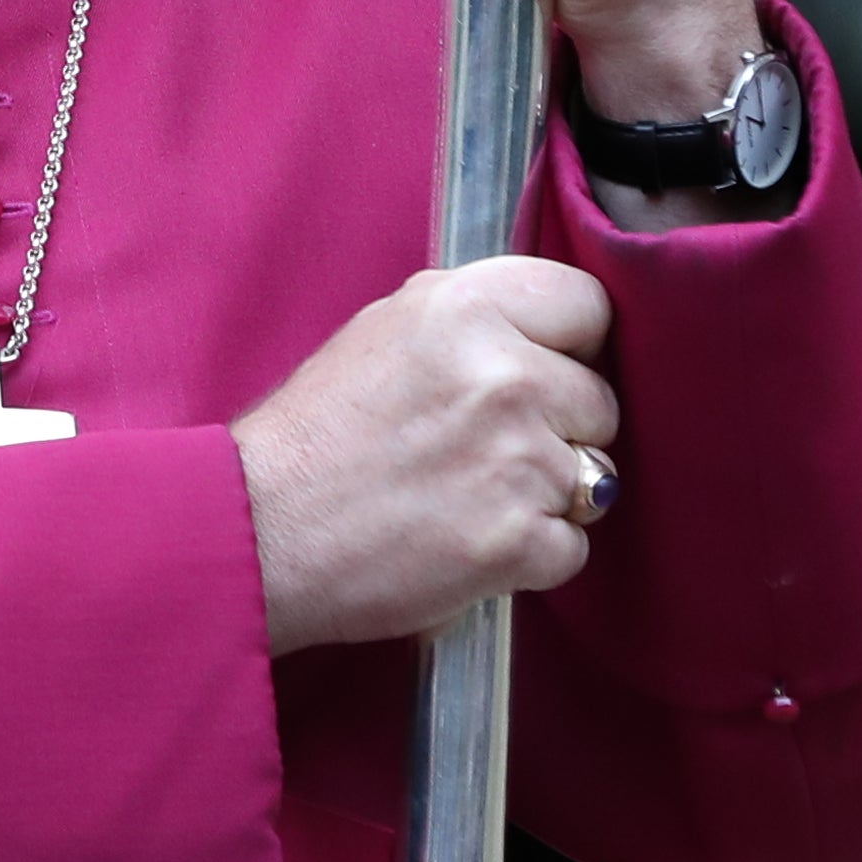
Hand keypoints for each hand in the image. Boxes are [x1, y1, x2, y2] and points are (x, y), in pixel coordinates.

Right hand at [230, 257, 620, 652]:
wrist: (260, 530)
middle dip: (561, 428)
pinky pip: (571, 547)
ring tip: (471, 498)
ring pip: (594, 478)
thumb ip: (477, 320)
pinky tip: (470, 542)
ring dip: (546, 496)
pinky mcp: (517, 541)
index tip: (549, 369)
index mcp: (467, 307)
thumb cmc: (316, 433)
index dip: (574, 345)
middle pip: (601, 400)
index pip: (591, 306)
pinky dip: (530, 556)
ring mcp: (516, 461)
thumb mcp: (389, 329)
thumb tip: (554, 332)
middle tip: (488, 448)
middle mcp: (502, 375)